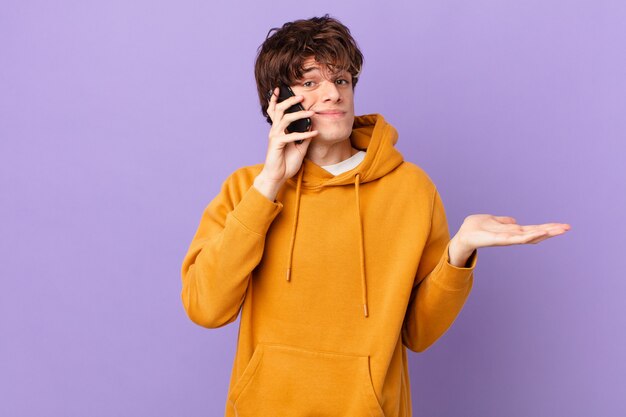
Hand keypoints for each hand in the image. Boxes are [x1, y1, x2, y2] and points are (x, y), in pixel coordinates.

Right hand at [259, 87, 318, 185]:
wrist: (277, 176)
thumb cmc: (286, 162)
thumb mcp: (299, 148)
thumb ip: (305, 137)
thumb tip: (313, 127)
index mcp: (278, 129)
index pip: (275, 110)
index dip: (275, 99)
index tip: (279, 88)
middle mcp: (275, 130)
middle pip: (279, 109)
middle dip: (290, 101)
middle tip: (301, 96)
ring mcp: (275, 136)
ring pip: (285, 118)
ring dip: (299, 114)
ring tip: (312, 112)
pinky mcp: (277, 144)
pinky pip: (292, 136)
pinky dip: (305, 134)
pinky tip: (314, 134)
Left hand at [453, 215, 571, 252]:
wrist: (463, 236)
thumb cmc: (475, 228)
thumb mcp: (492, 220)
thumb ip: (503, 221)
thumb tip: (513, 220)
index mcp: (512, 231)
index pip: (533, 229)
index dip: (546, 227)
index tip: (562, 225)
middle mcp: (513, 236)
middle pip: (536, 232)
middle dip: (551, 230)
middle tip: (568, 227)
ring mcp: (508, 239)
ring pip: (530, 236)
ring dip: (544, 233)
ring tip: (559, 230)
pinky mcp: (500, 240)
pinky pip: (516, 238)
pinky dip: (527, 236)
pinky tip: (537, 234)